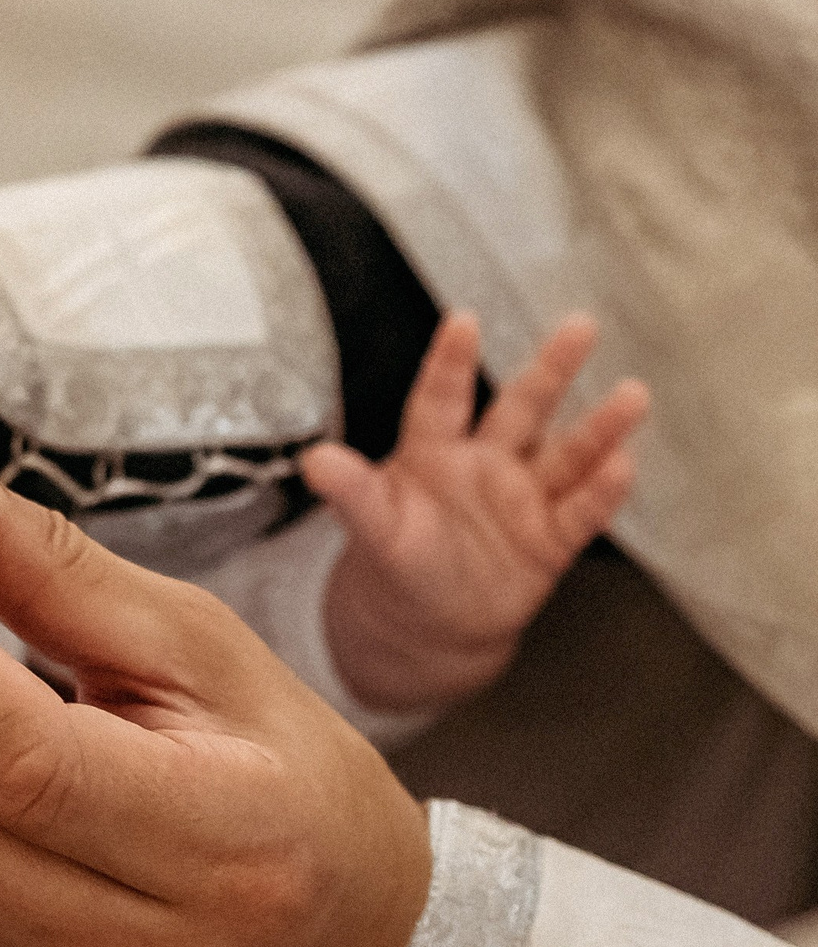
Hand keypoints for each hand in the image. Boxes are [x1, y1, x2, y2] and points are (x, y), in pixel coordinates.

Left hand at [303, 311, 645, 710]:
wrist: (428, 626)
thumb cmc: (397, 564)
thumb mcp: (374, 529)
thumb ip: (353, 493)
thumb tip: (313, 460)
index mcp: (435, 453)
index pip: (442, 400)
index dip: (450, 363)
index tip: (463, 320)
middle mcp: (486, 464)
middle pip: (522, 409)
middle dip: (552, 370)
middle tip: (581, 326)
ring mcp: (524, 499)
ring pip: (567, 455)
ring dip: (600, 427)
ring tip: (633, 394)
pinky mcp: (551, 540)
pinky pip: (581, 513)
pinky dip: (602, 493)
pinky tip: (623, 465)